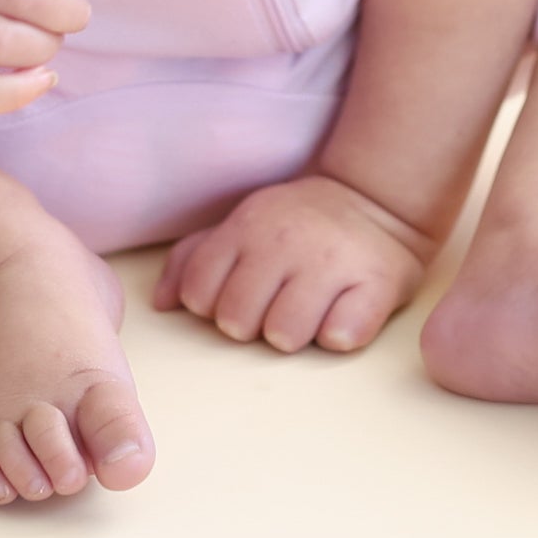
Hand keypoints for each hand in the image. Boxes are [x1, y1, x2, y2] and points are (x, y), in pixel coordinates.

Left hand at [152, 173, 433, 353]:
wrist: (372, 201)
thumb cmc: (294, 225)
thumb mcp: (240, 226)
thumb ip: (192, 259)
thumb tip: (162, 304)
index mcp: (246, 226)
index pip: (200, 293)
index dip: (212, 307)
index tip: (237, 296)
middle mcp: (285, 240)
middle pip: (237, 322)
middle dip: (252, 325)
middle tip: (274, 307)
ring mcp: (330, 262)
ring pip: (284, 335)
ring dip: (294, 334)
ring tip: (307, 312)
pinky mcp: (376, 284)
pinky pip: (340, 337)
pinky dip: (339, 333)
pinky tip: (341, 312)